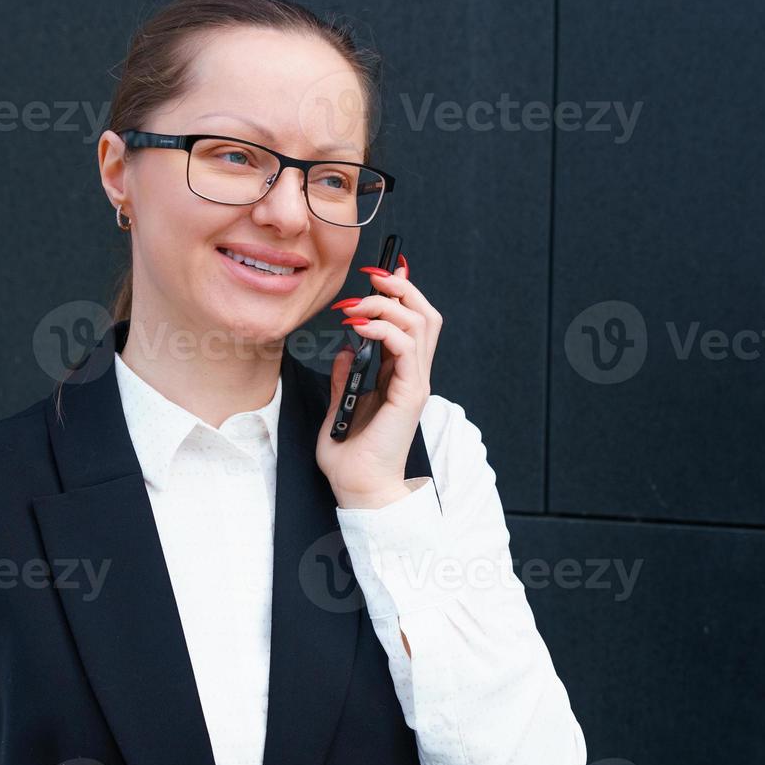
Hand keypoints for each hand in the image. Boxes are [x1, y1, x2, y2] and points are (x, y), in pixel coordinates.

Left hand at [317, 255, 442, 508]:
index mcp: (400, 377)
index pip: (412, 323)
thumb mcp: (340, 407)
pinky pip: (406, 349)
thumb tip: (345, 349)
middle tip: (372, 275)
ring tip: (359, 303)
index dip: (400, 294)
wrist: (359, 490)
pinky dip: (385, 328)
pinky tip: (360, 325)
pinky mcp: (410, 395)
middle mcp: (413, 376)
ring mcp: (415, 384)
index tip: (378, 274)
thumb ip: (345, 377)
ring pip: (420, 323)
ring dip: (389, 303)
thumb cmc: (351, 458)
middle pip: (424, 315)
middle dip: (401, 287)